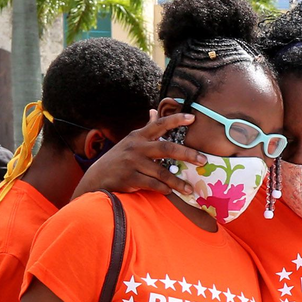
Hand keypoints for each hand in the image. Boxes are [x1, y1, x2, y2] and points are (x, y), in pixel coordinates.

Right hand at [74, 111, 207, 199]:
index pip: (159, 125)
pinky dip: (163, 189)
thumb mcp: (131, 140)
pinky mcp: (130, 178)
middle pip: (166, 148)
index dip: (176, 120)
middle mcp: (136, 147)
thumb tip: (154, 110)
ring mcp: (132, 162)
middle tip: (203, 160)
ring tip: (189, 189)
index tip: (192, 118)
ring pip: (162, 172)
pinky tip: (170, 192)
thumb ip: (146, 128)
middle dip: (187, 154)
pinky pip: (153, 184)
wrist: (98, 176)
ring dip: (178, 181)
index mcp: (139, 136)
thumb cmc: (120, 158)